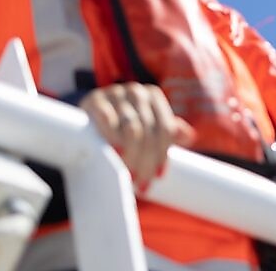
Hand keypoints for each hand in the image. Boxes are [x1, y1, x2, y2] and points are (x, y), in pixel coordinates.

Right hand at [80, 82, 194, 188]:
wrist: (85, 116)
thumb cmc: (121, 125)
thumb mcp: (145, 126)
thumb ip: (167, 131)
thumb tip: (190, 137)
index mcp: (154, 96)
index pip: (166, 128)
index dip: (163, 154)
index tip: (158, 176)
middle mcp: (137, 92)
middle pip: (149, 131)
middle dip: (146, 161)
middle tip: (141, 184)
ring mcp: (116, 93)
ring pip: (132, 128)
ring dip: (132, 155)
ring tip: (128, 176)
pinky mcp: (95, 99)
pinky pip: (107, 119)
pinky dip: (112, 138)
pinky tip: (114, 154)